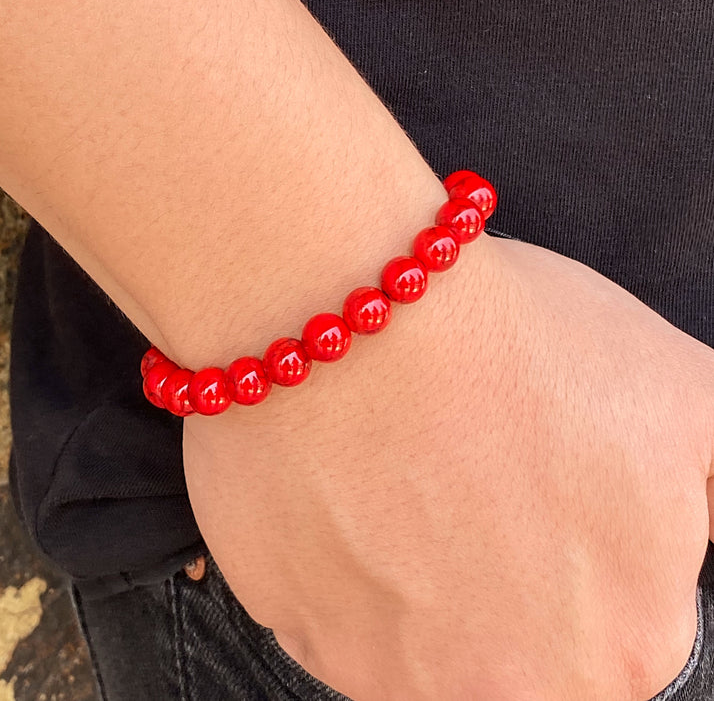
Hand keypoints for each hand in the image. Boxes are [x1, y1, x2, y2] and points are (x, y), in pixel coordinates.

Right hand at [183, 234, 713, 700]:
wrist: (354, 311)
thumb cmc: (517, 346)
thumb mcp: (689, 397)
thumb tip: (701, 515)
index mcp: (624, 650)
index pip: (624, 620)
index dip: (588, 535)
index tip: (553, 475)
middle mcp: (507, 692)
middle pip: (527, 640)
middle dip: (515, 565)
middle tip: (482, 469)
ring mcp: (391, 674)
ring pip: (429, 635)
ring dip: (427, 565)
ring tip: (412, 463)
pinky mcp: (301, 631)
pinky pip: (342, 611)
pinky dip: (350, 554)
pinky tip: (353, 475)